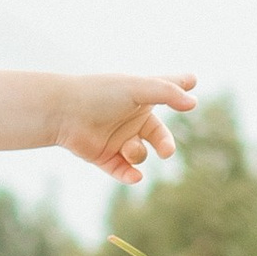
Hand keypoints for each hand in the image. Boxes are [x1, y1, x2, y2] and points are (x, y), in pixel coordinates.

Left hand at [54, 73, 195, 182]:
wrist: (63, 112)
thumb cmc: (99, 94)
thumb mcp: (136, 88)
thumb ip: (166, 92)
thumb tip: (193, 102)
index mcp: (138, 98)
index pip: (163, 91)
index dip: (178, 86)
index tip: (191, 80)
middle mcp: (130, 119)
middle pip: (159, 136)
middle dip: (166, 144)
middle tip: (166, 150)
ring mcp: (118, 139)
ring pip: (141, 155)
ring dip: (138, 154)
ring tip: (127, 149)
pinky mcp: (105, 157)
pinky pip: (123, 171)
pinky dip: (129, 175)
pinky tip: (133, 175)